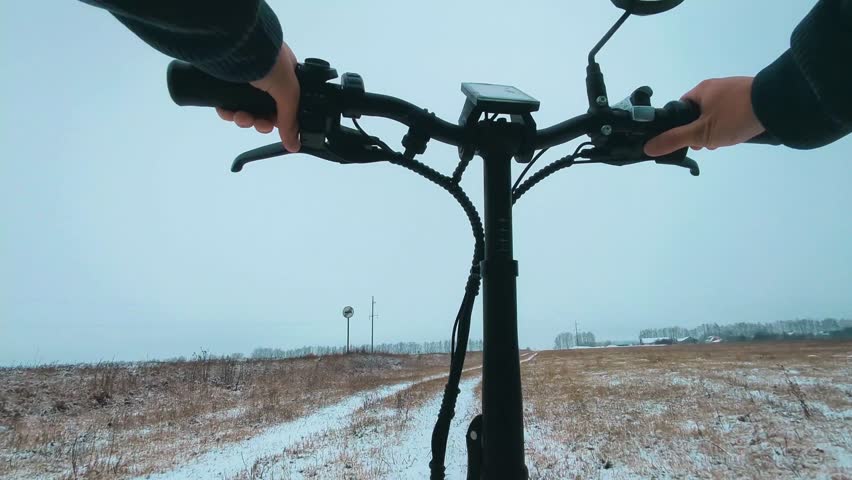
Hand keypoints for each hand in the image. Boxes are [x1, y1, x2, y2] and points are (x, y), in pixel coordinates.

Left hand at [216, 42, 300, 151]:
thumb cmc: (269, 62)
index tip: (278, 127)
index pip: (286, 102)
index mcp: (284, 72)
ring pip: (246, 108)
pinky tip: (229, 114)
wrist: (236, 44)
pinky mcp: (223, 80)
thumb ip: (291, 120)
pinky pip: (226, 103)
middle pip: (265, 109)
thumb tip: (294, 144)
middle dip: (262, 121)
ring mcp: (243, 77)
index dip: (281, 118)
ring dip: (245, 119)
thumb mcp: (288, 91)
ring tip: (241, 118)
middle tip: (260, 124)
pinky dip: (228, 112)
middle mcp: (264, 74)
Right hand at [644, 77, 765, 156]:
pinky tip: (740, 132)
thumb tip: (648, 147)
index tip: (690, 141)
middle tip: (710, 143)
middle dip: (701, 132)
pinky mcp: (750, 96)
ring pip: (717, 115)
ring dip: (718, 130)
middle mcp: (715, 87)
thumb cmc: (735, 115)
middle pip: (698, 115)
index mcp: (700, 91)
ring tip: (727, 139)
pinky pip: (734, 112)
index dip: (680, 128)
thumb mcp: (702, 132)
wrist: (778, 103)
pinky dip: (733, 123)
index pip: (680, 110)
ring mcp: (734, 90)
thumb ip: (675, 139)